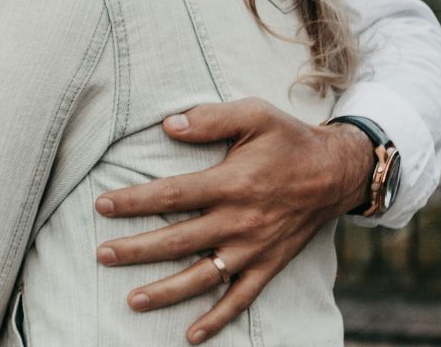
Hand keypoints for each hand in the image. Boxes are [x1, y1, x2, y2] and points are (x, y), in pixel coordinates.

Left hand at [93, 98, 372, 343]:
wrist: (338, 172)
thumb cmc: (289, 140)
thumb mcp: (255, 114)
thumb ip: (211, 119)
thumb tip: (168, 124)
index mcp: (232, 183)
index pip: (173, 194)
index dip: (135, 201)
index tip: (102, 205)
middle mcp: (240, 221)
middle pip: (179, 240)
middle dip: (137, 250)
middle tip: (102, 255)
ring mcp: (254, 248)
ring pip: (204, 276)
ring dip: (167, 291)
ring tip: (132, 300)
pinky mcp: (268, 265)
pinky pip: (241, 299)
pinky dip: (217, 319)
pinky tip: (191, 334)